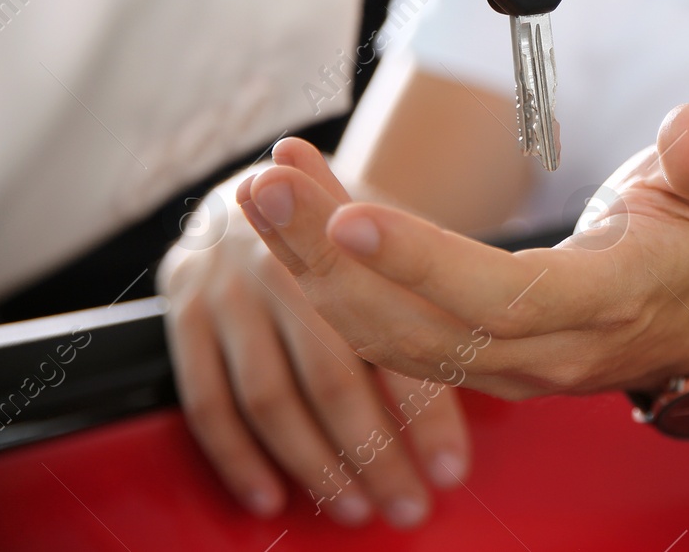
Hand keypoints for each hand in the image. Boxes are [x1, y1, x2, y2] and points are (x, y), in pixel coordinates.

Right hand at [158, 171, 471, 527]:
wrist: (266, 179)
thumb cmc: (354, 227)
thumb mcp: (396, 240)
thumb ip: (431, 299)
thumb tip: (504, 378)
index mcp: (348, 245)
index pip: (396, 342)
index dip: (426, 412)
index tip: (453, 470)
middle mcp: (285, 266)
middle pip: (334, 377)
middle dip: (375, 452)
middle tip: (410, 505)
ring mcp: (228, 291)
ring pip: (272, 397)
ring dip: (316, 464)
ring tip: (357, 509)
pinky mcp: (183, 313)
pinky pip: (208, 399)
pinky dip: (238, 456)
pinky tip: (274, 497)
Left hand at [234, 105, 688, 402]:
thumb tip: (688, 126)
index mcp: (603, 302)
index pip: (502, 297)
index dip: (424, 264)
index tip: (352, 215)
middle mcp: (543, 350)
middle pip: (419, 325)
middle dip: (332, 261)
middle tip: (268, 187)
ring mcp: (501, 367)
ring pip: (387, 337)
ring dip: (312, 268)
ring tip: (265, 190)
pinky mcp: (470, 361)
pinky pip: (384, 333)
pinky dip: (332, 278)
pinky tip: (298, 216)